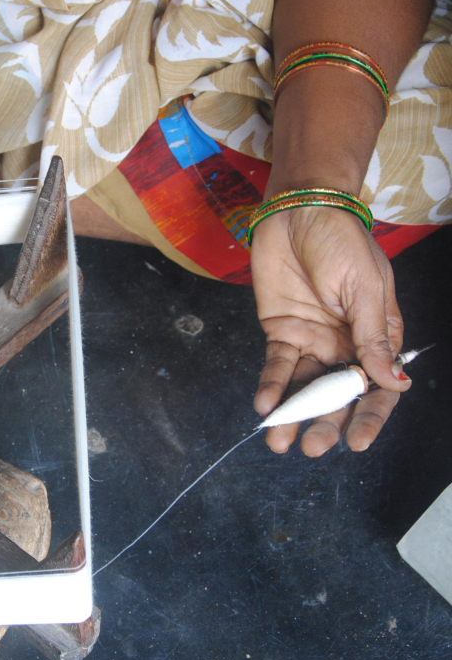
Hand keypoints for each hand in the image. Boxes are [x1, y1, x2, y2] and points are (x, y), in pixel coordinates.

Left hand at [250, 206, 411, 455]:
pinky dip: (270, 386)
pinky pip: (277, 366)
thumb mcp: (366, 289)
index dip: (369, 417)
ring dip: (292, 414)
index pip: (377, 388)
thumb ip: (373, 338)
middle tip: (312, 447)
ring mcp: (312, 340)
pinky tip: (264, 406)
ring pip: (304, 387)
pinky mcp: (281, 331)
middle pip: (337, 395)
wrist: (300, 211)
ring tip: (279, 442)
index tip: (357, 443)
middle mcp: (345, 345)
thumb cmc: (342, 243)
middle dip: (326, 423)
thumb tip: (395, 383)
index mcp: (376, 337)